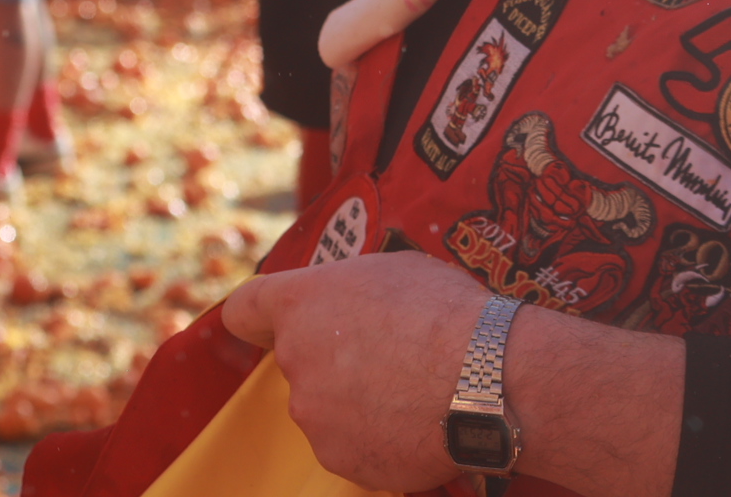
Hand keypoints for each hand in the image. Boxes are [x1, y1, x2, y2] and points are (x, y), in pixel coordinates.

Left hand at [221, 253, 482, 490]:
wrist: (485, 379)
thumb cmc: (446, 312)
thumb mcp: (394, 270)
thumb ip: (350, 290)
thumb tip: (352, 306)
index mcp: (301, 304)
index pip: (245, 309)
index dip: (258, 318)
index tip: (270, 325)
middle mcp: (295, 361)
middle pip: (300, 361)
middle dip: (335, 359)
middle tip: (389, 355)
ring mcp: (314, 417)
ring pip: (327, 407)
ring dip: (358, 401)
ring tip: (413, 391)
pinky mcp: (339, 459)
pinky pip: (352, 445)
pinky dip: (378, 437)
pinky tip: (416, 423)